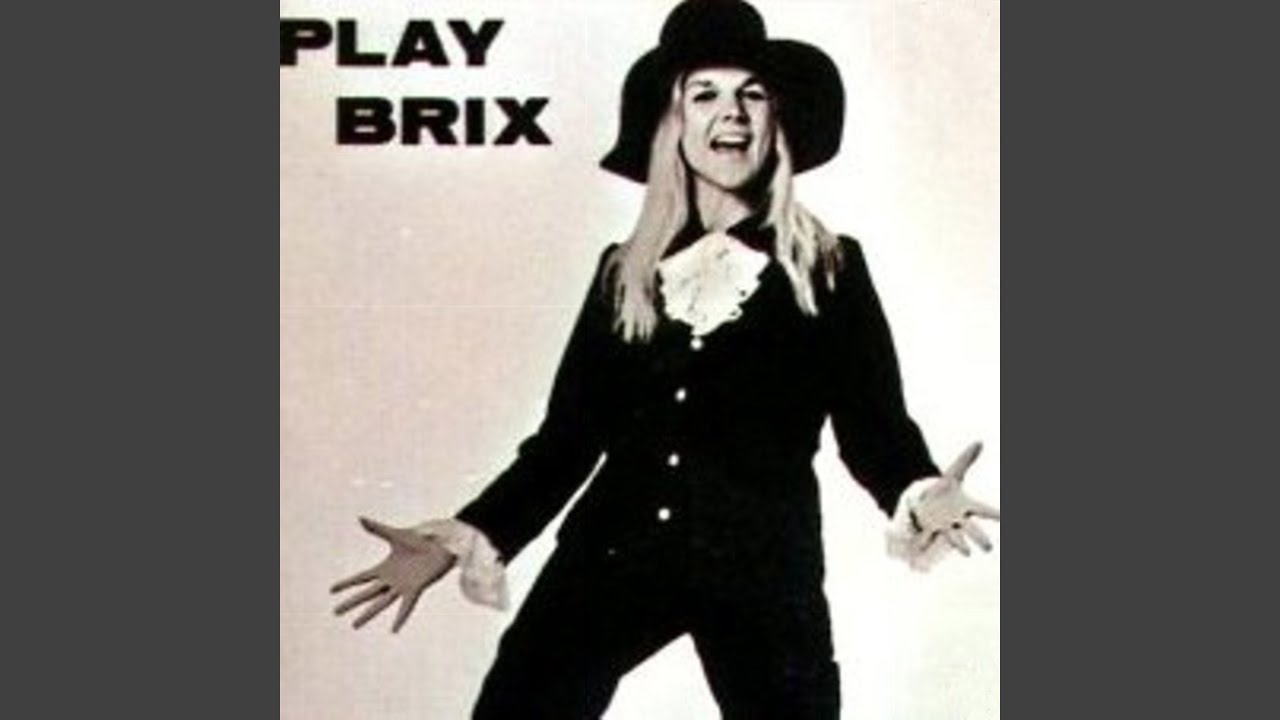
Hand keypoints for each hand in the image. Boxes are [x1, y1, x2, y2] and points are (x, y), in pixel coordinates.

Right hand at [331, 517, 456, 631]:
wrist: (442, 542)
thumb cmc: (422, 538)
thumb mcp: (397, 534)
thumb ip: (378, 529)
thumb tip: (359, 518)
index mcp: (385, 567)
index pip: (361, 578)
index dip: (347, 584)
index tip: (331, 590)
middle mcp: (391, 579)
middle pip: (366, 594)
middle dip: (351, 602)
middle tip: (335, 612)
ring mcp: (402, 586)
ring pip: (381, 603)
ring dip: (368, 614)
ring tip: (354, 625)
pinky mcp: (415, 588)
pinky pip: (406, 606)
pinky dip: (400, 617)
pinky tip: (393, 630)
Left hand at [911, 442, 1000, 558]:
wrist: (927, 504)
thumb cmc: (944, 490)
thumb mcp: (953, 473)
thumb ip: (966, 459)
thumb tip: (980, 442)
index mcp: (966, 506)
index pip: (983, 510)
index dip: (995, 514)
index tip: (1006, 518)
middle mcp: (958, 520)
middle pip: (971, 529)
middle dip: (980, 538)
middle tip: (989, 547)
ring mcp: (945, 528)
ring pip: (954, 538)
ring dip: (960, 545)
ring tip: (968, 553)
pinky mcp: (931, 532)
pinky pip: (929, 538)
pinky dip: (927, 543)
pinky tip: (925, 551)